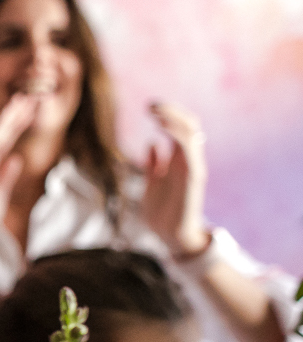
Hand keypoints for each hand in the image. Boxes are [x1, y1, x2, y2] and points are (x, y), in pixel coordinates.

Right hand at [0, 94, 37, 246]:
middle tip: (29, 94)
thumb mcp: (0, 193)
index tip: (30, 106)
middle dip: (14, 113)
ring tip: (20, 100)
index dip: (17, 122)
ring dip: (5, 118)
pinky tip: (4, 122)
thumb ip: (6, 175)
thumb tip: (16, 159)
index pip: (5, 138)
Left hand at [141, 101, 209, 254]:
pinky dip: (177, 134)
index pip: (180, 128)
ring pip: (191, 132)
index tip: (149, 107)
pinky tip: (161, 127)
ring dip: (173, 118)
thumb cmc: (161, 212)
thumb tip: (152, 144)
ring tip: (154, 112)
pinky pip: (189, 150)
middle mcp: (188, 160)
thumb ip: (153, 164)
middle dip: (172, 111)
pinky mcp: (193, 176)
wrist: (169, 235)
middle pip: (189, 125)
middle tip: (151, 105)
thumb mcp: (152, 183)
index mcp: (179, 159)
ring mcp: (192, 167)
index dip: (168, 114)